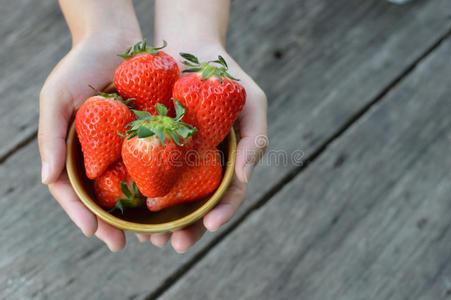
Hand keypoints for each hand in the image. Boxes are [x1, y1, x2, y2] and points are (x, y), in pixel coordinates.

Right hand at [39, 33, 140, 250]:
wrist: (114, 39)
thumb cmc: (78, 65)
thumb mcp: (56, 98)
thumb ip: (50, 137)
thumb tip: (46, 178)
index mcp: (73, 150)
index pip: (73, 191)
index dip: (81, 213)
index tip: (95, 233)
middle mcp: (99, 154)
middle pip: (103, 197)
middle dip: (112, 223)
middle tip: (122, 245)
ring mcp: (124, 147)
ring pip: (131, 187)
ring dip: (138, 213)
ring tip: (150, 235)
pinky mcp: (149, 135)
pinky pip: (155, 163)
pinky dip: (160, 184)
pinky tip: (170, 201)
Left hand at [138, 42, 267, 251]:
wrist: (190, 46)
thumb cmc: (227, 77)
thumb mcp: (253, 103)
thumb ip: (256, 140)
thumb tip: (245, 179)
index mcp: (227, 161)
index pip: (228, 194)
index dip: (222, 212)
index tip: (211, 225)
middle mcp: (201, 165)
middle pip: (196, 205)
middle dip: (186, 229)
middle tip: (172, 245)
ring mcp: (175, 157)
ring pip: (169, 197)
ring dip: (160, 221)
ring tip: (150, 238)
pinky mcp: (150, 144)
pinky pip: (143, 172)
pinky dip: (138, 191)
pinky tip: (129, 206)